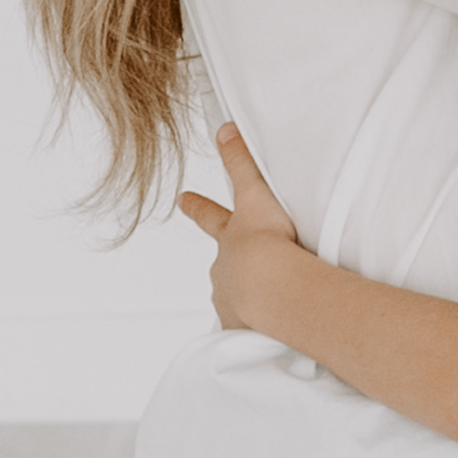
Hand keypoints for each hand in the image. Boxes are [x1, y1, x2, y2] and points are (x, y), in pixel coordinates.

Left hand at [176, 127, 307, 334]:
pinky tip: (270, 327)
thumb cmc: (269, 243)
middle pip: (222, 263)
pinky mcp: (243, 326)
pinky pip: (250, 325)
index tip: (182, 199)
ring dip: (247, 296)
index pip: (209, 216)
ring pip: (235, 296)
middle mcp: (224, 269)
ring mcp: (231, 300)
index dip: (197, 206)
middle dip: (228, 263)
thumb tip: (224, 130)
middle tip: (240, 265)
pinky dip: (257, 323)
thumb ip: (241, 163)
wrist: (274, 288)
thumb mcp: (256, 195)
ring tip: (265, 301)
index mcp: (230, 238)